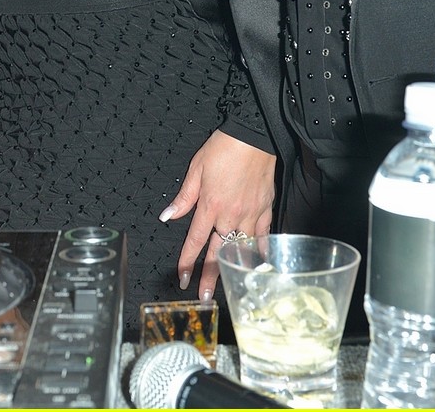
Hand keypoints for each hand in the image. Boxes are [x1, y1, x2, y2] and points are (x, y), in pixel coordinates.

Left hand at [160, 130, 276, 299]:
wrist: (253, 137)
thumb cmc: (223, 149)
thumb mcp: (196, 169)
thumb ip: (184, 197)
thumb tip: (168, 216)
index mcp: (210, 205)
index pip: (195, 241)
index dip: (187, 262)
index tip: (182, 278)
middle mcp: (230, 215)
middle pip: (217, 252)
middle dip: (209, 276)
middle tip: (205, 297)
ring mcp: (250, 214)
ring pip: (241, 248)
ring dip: (234, 268)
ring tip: (232, 286)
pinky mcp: (266, 209)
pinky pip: (263, 236)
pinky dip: (261, 250)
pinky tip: (259, 264)